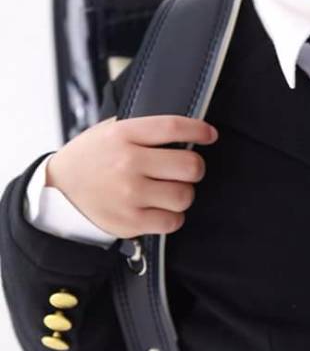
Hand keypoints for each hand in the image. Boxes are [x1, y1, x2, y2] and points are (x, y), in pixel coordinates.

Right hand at [45, 115, 218, 238]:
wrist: (58, 192)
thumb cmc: (90, 159)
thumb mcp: (108, 131)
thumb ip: (142, 129)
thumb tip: (183, 129)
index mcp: (123, 135)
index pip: (173, 127)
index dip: (198, 130)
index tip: (209, 135)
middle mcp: (128, 163)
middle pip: (189, 166)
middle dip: (194, 168)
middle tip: (186, 170)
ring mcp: (130, 195)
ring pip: (185, 195)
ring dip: (183, 193)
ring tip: (169, 190)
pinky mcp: (131, 222)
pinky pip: (173, 220)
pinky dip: (173, 216)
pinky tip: (161, 208)